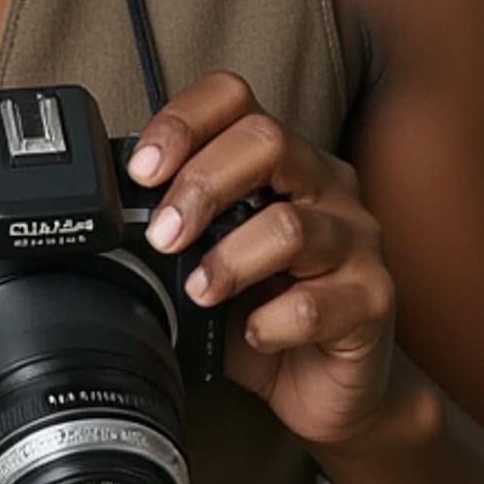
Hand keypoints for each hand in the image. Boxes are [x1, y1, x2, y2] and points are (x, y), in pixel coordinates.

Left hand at [127, 73, 398, 455]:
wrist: (326, 383)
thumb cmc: (262, 311)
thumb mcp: (205, 261)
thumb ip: (172, 233)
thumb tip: (112, 225)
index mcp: (279, 162)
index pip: (234, 99)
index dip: (182, 121)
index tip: (141, 171)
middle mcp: (324, 186)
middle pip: (267, 141)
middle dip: (200, 184)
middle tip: (163, 236)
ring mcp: (355, 241)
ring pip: (290, 225)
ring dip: (228, 260)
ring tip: (198, 292)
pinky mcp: (371, 300)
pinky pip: (314, 304)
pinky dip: (270, 323)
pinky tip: (253, 333)